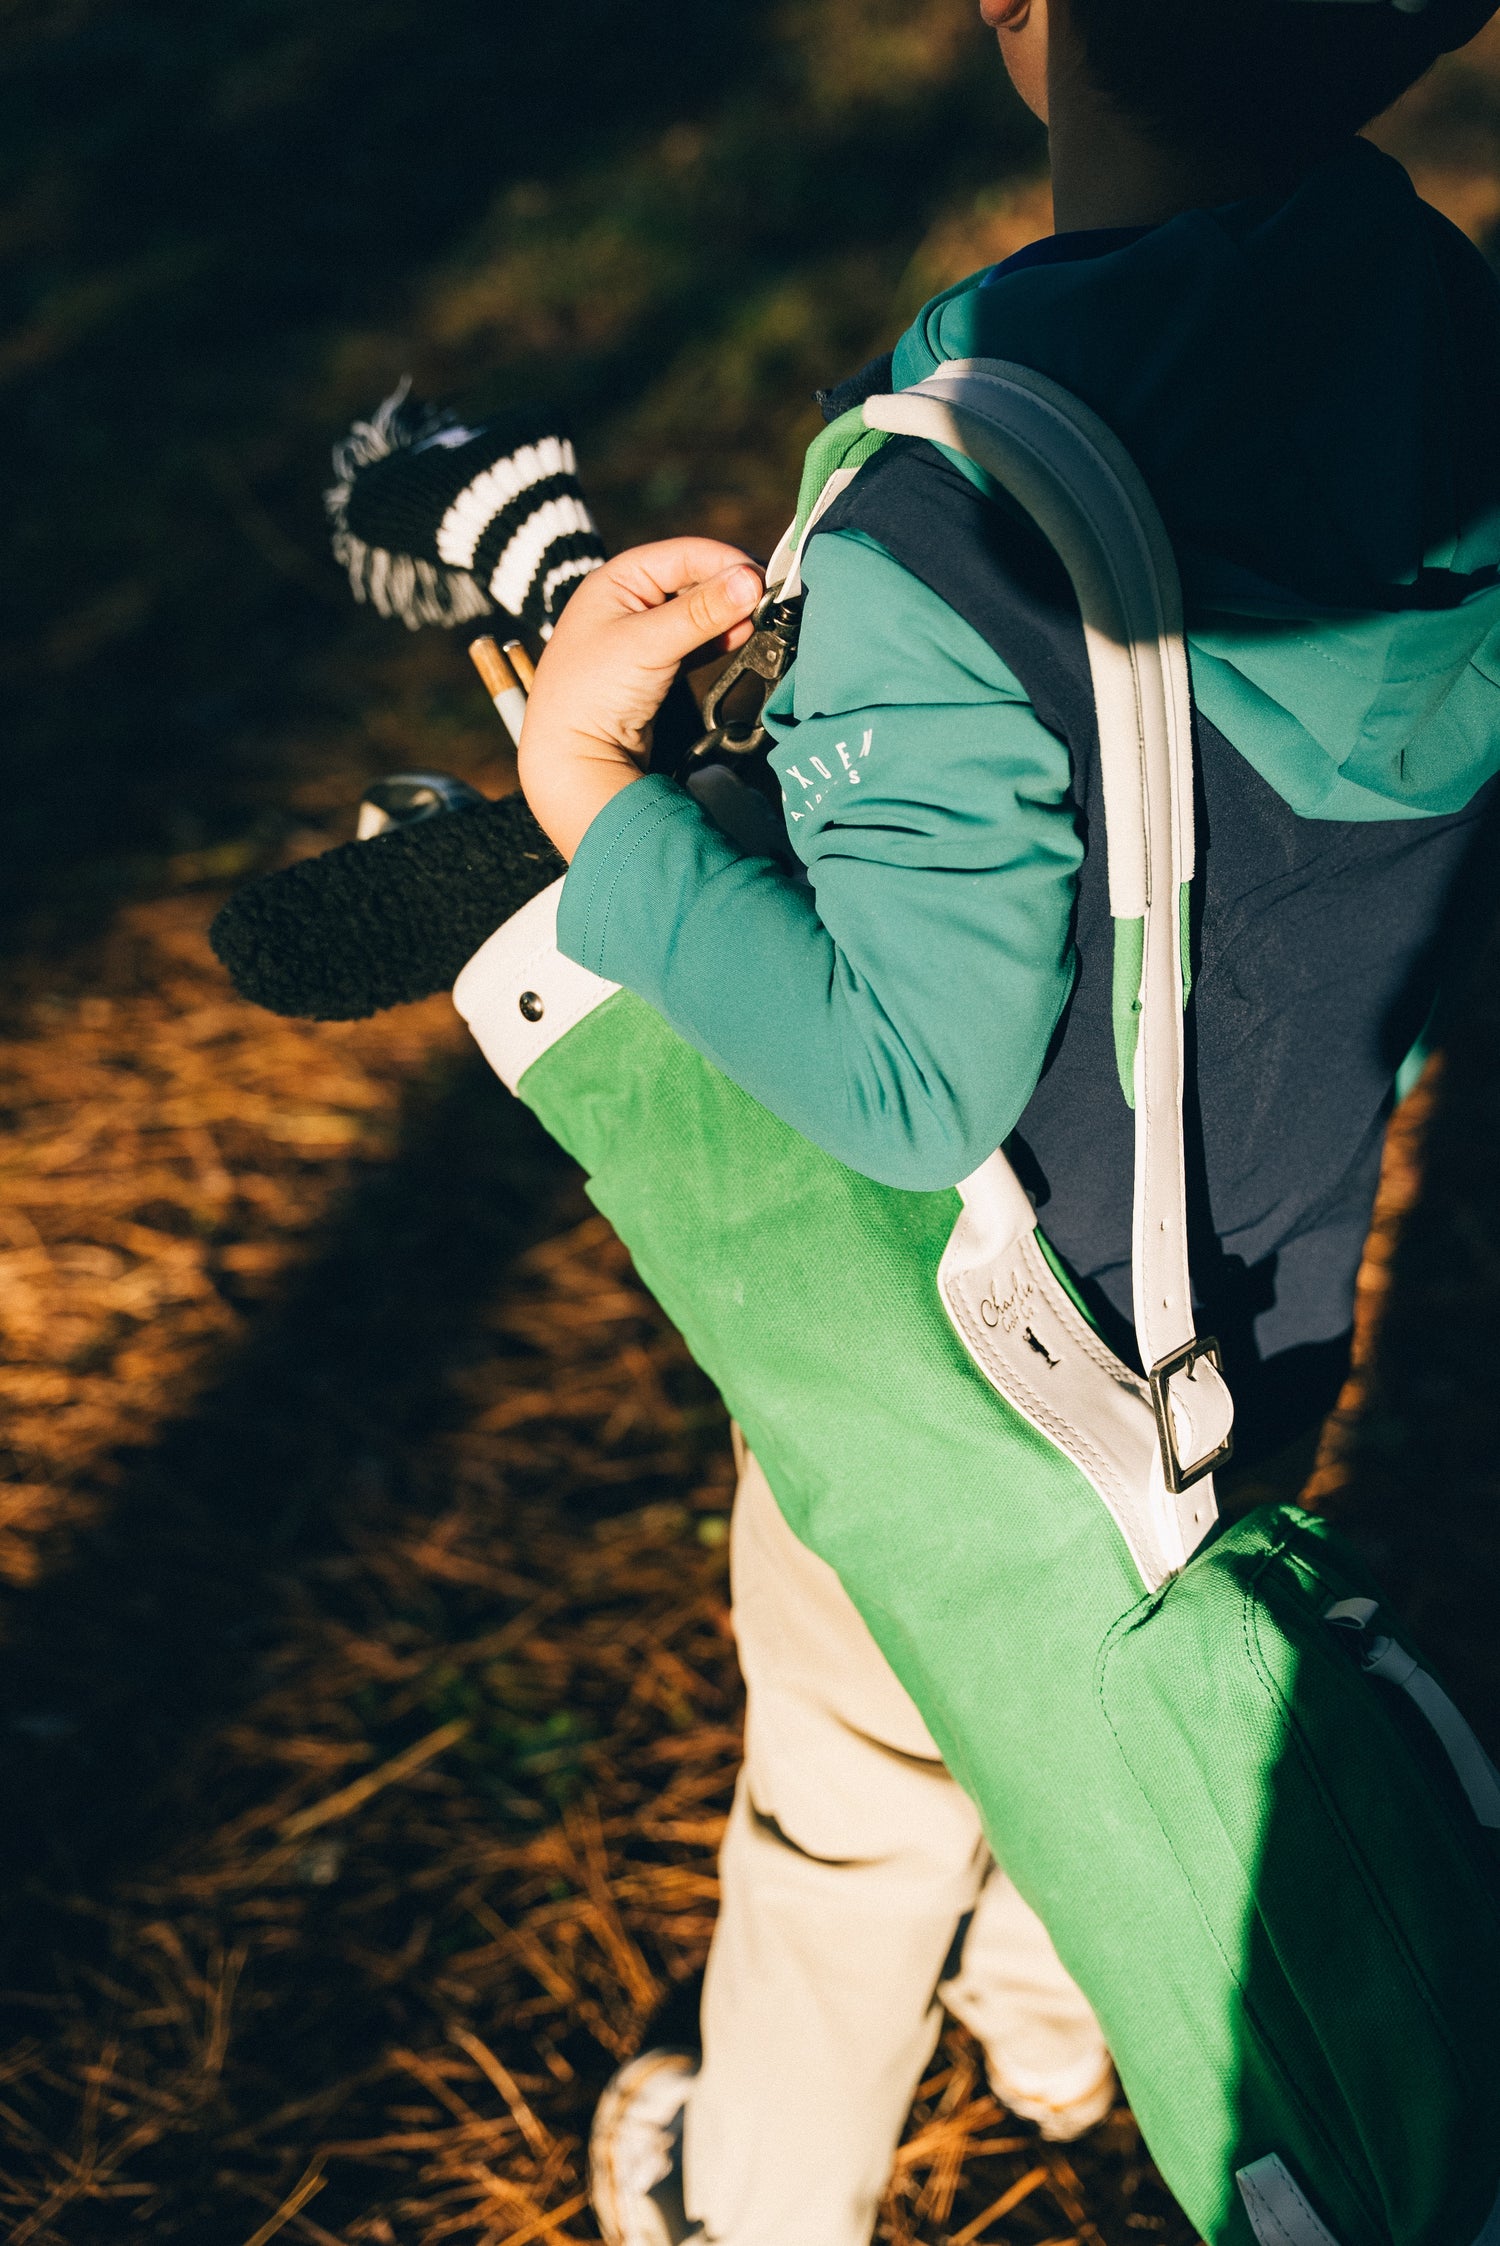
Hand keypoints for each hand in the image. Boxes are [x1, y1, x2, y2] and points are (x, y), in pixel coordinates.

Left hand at [518, 538, 763, 861]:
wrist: (572, 758)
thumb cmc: (593, 693)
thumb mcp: (648, 644)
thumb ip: (702, 613)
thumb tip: (751, 581)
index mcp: (617, 580)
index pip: (684, 555)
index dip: (725, 563)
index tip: (762, 580)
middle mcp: (630, 600)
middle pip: (694, 580)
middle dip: (731, 590)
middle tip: (766, 603)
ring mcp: (643, 633)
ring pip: (699, 612)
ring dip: (729, 615)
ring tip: (757, 624)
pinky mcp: (657, 665)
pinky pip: (697, 641)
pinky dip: (720, 639)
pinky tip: (742, 640)